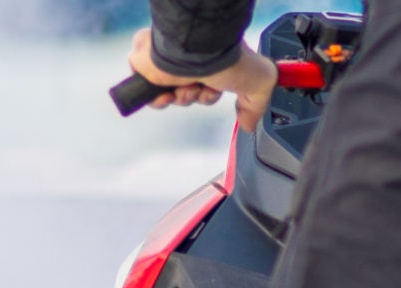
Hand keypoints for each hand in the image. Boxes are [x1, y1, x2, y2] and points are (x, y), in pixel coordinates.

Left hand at [127, 28, 278, 131]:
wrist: (199, 49)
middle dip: (194, 98)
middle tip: (199, 89)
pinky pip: (143, 90)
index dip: (208, 96)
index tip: (213, 91)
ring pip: (168, 94)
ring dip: (180, 98)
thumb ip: (256, 105)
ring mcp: (166, 59)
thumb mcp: (258, 82)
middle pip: (187, 93)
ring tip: (186, 86)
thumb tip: (249, 125)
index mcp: (210, 57)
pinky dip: (155, 99)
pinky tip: (166, 92)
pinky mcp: (144, 61)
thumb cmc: (226, 58)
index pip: (205, 86)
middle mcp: (188, 57)